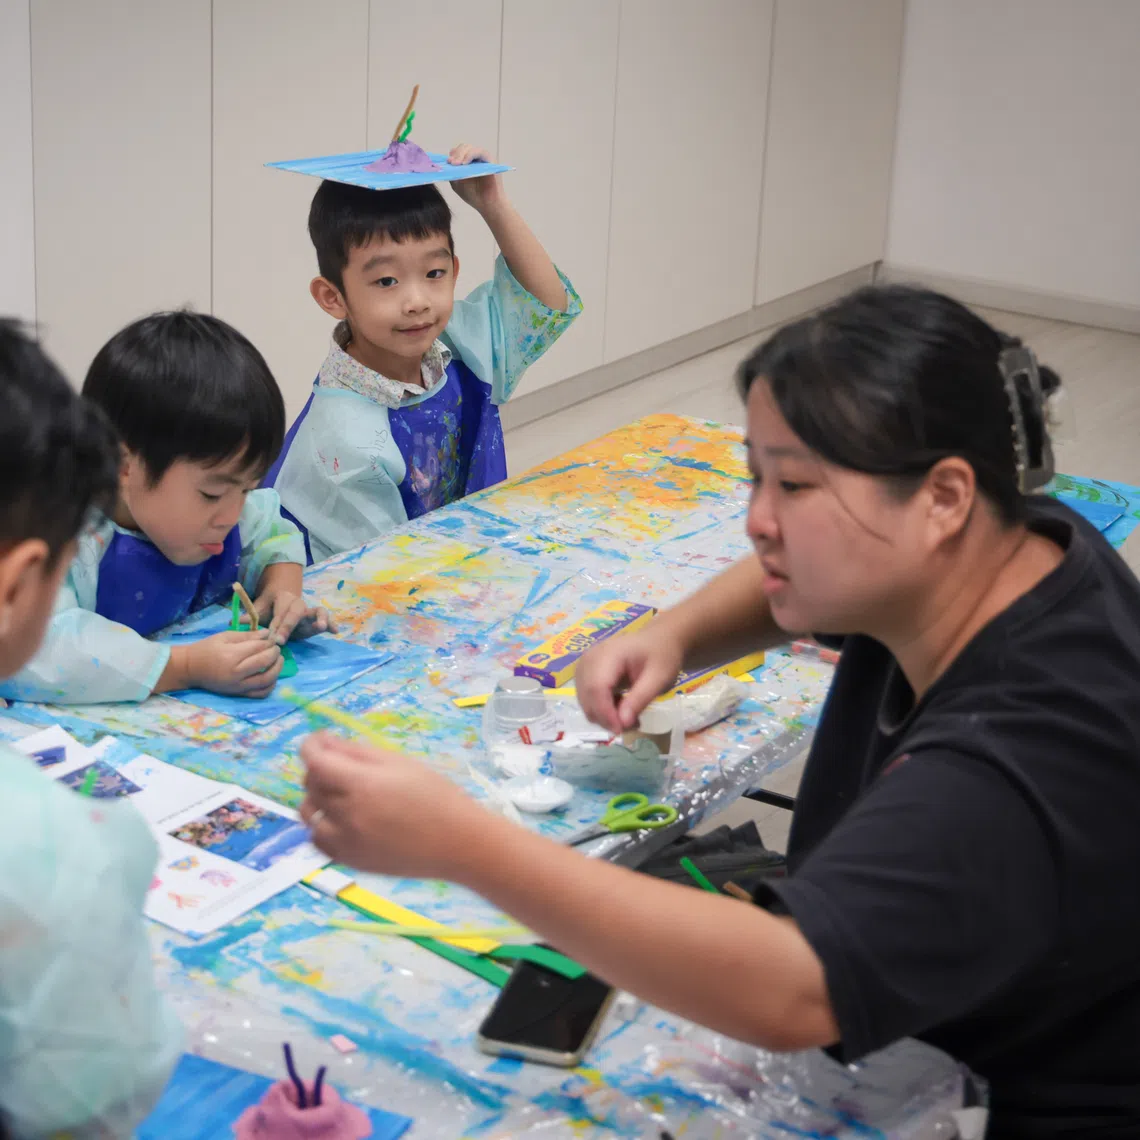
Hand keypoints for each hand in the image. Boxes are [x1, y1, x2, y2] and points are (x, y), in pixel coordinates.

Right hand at [184, 630, 283, 697]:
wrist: (190, 669)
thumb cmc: (206, 649)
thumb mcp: (224, 637)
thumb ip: (247, 636)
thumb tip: (267, 634)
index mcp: (232, 656)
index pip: (258, 647)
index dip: (269, 641)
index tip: (271, 637)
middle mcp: (237, 673)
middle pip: (265, 662)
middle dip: (275, 653)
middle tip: (276, 647)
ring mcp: (238, 686)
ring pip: (267, 680)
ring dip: (277, 669)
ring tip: (278, 660)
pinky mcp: (239, 694)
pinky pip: (260, 693)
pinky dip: (271, 685)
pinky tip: (272, 676)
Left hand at [247, 590, 334, 643]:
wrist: (282, 597)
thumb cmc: (270, 606)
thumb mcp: (260, 608)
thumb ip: (250, 615)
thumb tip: (234, 622)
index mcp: (284, 598)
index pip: (280, 613)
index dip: (276, 625)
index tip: (272, 638)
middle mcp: (298, 603)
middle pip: (296, 613)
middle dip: (289, 626)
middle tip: (282, 640)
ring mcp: (309, 611)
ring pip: (317, 611)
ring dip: (320, 618)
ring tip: (320, 627)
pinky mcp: (316, 619)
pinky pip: (326, 620)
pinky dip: (331, 624)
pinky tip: (336, 632)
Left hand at [300, 733, 488, 877]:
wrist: (458, 842)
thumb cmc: (435, 795)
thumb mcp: (399, 763)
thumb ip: (358, 753)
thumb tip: (326, 742)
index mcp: (362, 785)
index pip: (315, 761)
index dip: (311, 746)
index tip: (319, 739)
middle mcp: (347, 814)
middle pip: (311, 785)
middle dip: (318, 768)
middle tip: (338, 763)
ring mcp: (346, 842)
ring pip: (309, 813)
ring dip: (316, 797)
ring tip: (338, 792)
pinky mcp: (350, 861)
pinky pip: (318, 840)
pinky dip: (320, 826)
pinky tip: (339, 819)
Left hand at [447, 142, 505, 214]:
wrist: (488, 205)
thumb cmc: (474, 195)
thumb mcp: (457, 184)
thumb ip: (452, 173)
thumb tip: (446, 163)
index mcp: (468, 162)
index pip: (458, 152)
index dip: (453, 155)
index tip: (447, 162)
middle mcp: (476, 158)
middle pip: (463, 147)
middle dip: (456, 154)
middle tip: (451, 163)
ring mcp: (483, 158)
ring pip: (470, 148)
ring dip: (461, 154)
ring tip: (456, 164)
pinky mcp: (490, 160)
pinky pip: (479, 152)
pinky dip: (470, 155)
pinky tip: (464, 163)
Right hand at [576, 626, 683, 733]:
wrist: (658, 640)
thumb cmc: (661, 656)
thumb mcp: (659, 678)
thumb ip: (640, 700)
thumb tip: (622, 724)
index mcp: (609, 653)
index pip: (596, 688)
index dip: (605, 713)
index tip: (621, 730)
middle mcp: (590, 658)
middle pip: (587, 697)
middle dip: (606, 717)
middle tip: (633, 724)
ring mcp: (585, 666)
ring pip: (585, 701)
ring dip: (604, 715)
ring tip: (630, 714)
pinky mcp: (585, 673)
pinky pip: (587, 698)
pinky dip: (602, 708)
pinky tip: (621, 705)